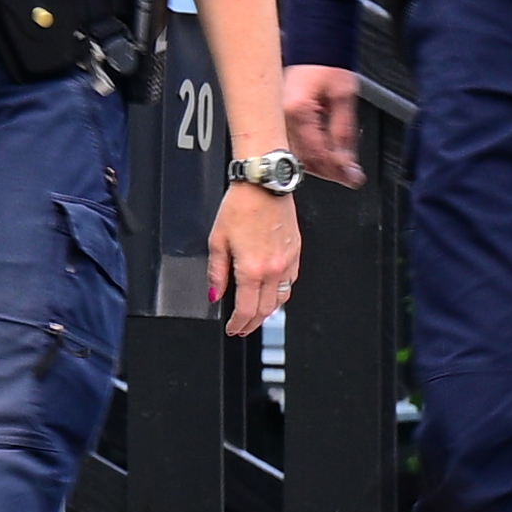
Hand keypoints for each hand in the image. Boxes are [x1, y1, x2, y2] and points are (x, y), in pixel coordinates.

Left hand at [204, 180, 301, 332]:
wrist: (264, 183)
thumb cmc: (241, 205)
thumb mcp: (217, 240)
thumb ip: (217, 272)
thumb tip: (215, 294)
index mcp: (251, 269)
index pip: (246, 310)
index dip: (238, 324)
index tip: (233, 328)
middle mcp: (273, 269)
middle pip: (265, 310)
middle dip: (253, 323)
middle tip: (243, 327)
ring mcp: (287, 261)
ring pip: (281, 299)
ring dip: (268, 311)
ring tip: (256, 314)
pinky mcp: (296, 251)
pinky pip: (291, 282)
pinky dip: (281, 293)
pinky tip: (273, 292)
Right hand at [274, 63, 372, 190]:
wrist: (314, 49)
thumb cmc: (326, 64)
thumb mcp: (344, 97)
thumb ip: (344, 131)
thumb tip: (347, 161)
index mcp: (296, 110)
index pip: (316, 151)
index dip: (336, 168)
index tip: (353, 176)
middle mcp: (281, 117)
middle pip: (304, 159)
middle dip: (330, 172)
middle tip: (350, 178)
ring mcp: (278, 119)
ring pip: (298, 156)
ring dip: (320, 167)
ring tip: (342, 172)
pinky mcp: (280, 120)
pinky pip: (294, 146)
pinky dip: (311, 156)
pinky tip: (325, 160)